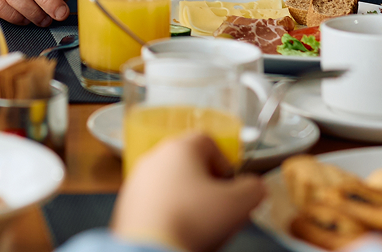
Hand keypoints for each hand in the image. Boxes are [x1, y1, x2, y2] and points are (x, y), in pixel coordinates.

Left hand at [110, 133, 266, 251]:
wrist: (151, 250)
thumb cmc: (192, 221)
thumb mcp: (239, 204)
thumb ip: (254, 189)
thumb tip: (255, 188)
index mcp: (181, 148)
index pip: (208, 140)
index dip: (224, 162)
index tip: (230, 183)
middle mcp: (155, 158)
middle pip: (187, 162)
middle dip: (206, 183)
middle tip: (218, 205)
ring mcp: (137, 181)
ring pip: (169, 183)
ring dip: (186, 198)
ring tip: (198, 222)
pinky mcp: (126, 205)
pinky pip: (153, 202)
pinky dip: (167, 212)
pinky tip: (177, 229)